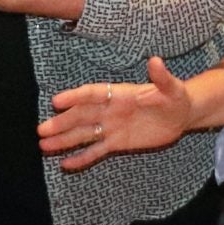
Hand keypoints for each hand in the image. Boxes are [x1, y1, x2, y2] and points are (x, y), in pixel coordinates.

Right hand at [38, 55, 193, 170]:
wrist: (182, 115)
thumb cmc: (175, 97)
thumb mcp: (171, 88)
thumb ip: (161, 77)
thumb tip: (156, 60)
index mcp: (119, 93)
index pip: (93, 94)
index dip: (75, 97)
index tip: (56, 102)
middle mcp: (110, 109)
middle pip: (81, 116)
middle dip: (62, 123)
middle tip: (41, 130)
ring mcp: (111, 126)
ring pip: (84, 134)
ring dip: (64, 139)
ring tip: (43, 145)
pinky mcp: (117, 142)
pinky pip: (96, 150)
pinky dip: (82, 157)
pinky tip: (65, 164)